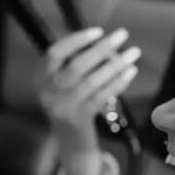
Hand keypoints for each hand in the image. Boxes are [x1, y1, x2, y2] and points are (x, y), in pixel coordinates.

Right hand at [37, 27, 140, 174]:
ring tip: (133, 52)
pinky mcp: (80, 118)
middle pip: (77, 65)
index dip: (76, 40)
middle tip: (122, 35)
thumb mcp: (63, 86)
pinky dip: (118, 82)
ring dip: (116, 64)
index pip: (55, 53)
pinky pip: (103, 96)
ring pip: (93, 80)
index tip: (97, 31)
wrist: (71, 144)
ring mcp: (64, 107)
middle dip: (102, 48)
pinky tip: (131, 71)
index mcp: (41, 78)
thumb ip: (75, 66)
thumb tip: (103, 43)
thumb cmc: (71, 106)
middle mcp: (49, 92)